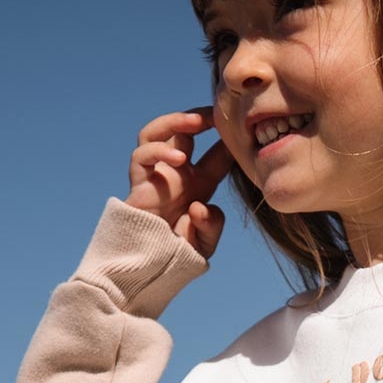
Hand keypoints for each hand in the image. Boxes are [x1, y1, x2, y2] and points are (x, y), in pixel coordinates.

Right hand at [125, 109, 232, 255]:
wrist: (150, 267)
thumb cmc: (177, 253)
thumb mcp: (204, 241)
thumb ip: (211, 225)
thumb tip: (200, 207)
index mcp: (199, 182)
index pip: (216, 151)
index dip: (228, 138)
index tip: (243, 129)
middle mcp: (177, 173)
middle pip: (184, 130)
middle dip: (200, 116)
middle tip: (218, 115)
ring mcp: (156, 174)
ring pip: (156, 131)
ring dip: (175, 120)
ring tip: (196, 123)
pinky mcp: (138, 182)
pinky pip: (141, 155)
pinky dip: (159, 150)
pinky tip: (178, 157)